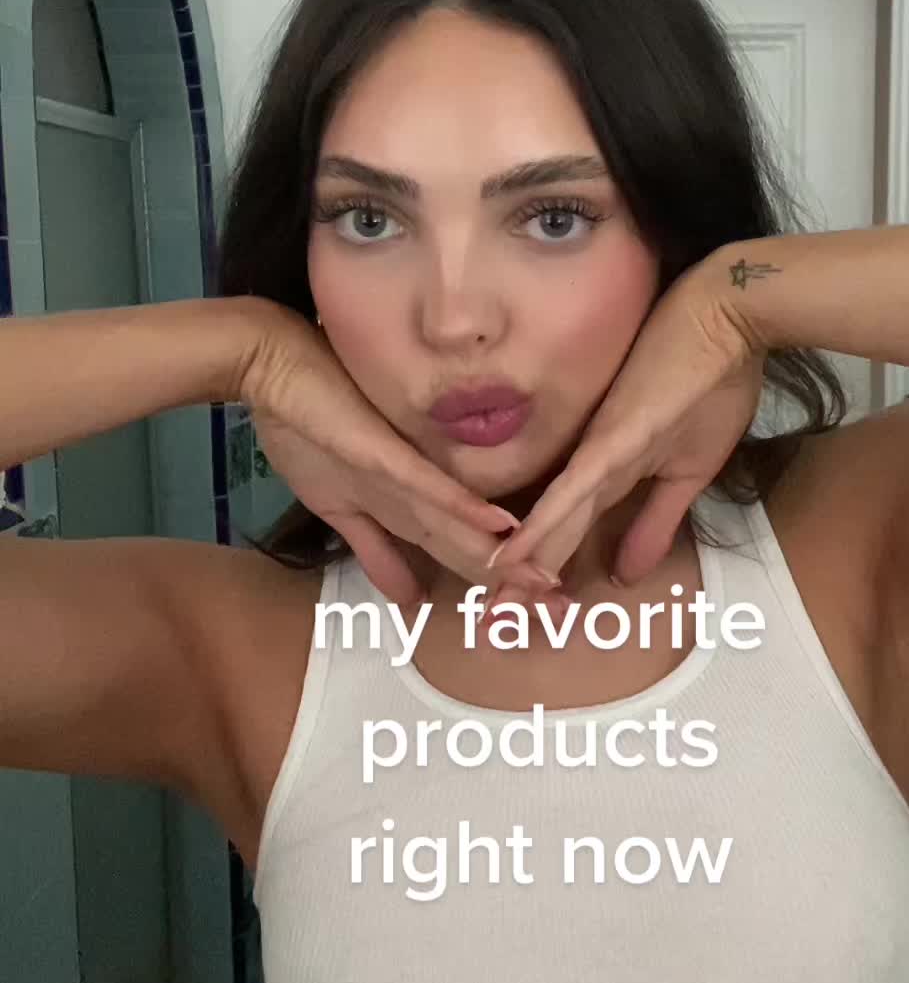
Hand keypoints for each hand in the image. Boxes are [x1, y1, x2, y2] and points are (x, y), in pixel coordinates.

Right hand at [239, 303, 556, 610]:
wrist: (273, 368)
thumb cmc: (307, 427)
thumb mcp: (337, 507)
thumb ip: (377, 553)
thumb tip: (407, 602)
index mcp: (414, 505)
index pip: (467, 554)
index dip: (500, 586)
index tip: (540, 614)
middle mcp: (422, 490)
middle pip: (478, 545)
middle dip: (518, 581)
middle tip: (561, 612)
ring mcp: (409, 470)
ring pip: (466, 524)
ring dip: (504, 558)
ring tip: (548, 586)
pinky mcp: (388, 452)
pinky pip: (431, 486)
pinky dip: (463, 510)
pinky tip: (500, 529)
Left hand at [483, 252, 766, 595]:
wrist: (729, 317)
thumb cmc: (711, 380)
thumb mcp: (690, 469)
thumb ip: (657, 521)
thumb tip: (629, 573)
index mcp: (604, 471)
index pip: (564, 531)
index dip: (539, 572)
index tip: (515, 613)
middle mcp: (589, 464)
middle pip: (545, 531)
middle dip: (518, 582)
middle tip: (488, 625)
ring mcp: (596, 451)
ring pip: (548, 518)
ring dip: (522, 564)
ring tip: (491, 607)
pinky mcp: (613, 438)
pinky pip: (572, 490)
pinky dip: (545, 525)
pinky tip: (514, 554)